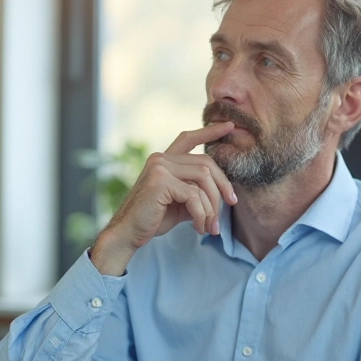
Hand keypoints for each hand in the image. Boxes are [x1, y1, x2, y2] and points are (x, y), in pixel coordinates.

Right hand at [91, 122, 237, 274]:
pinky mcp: (160, 181)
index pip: (189, 139)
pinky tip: (198, 227)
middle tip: (231, 203)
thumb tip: (223, 193)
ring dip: (212, 206)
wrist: (128, 234)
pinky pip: (194, 195)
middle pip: (205, 163)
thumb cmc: (153, 219)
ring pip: (203, 179)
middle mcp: (160, 158)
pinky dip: (201, 214)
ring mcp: (159, 167)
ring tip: (210, 226)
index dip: (210, 131)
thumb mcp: (180, 202)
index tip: (230, 125)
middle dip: (222, 185)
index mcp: (164, 160)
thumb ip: (195, 191)